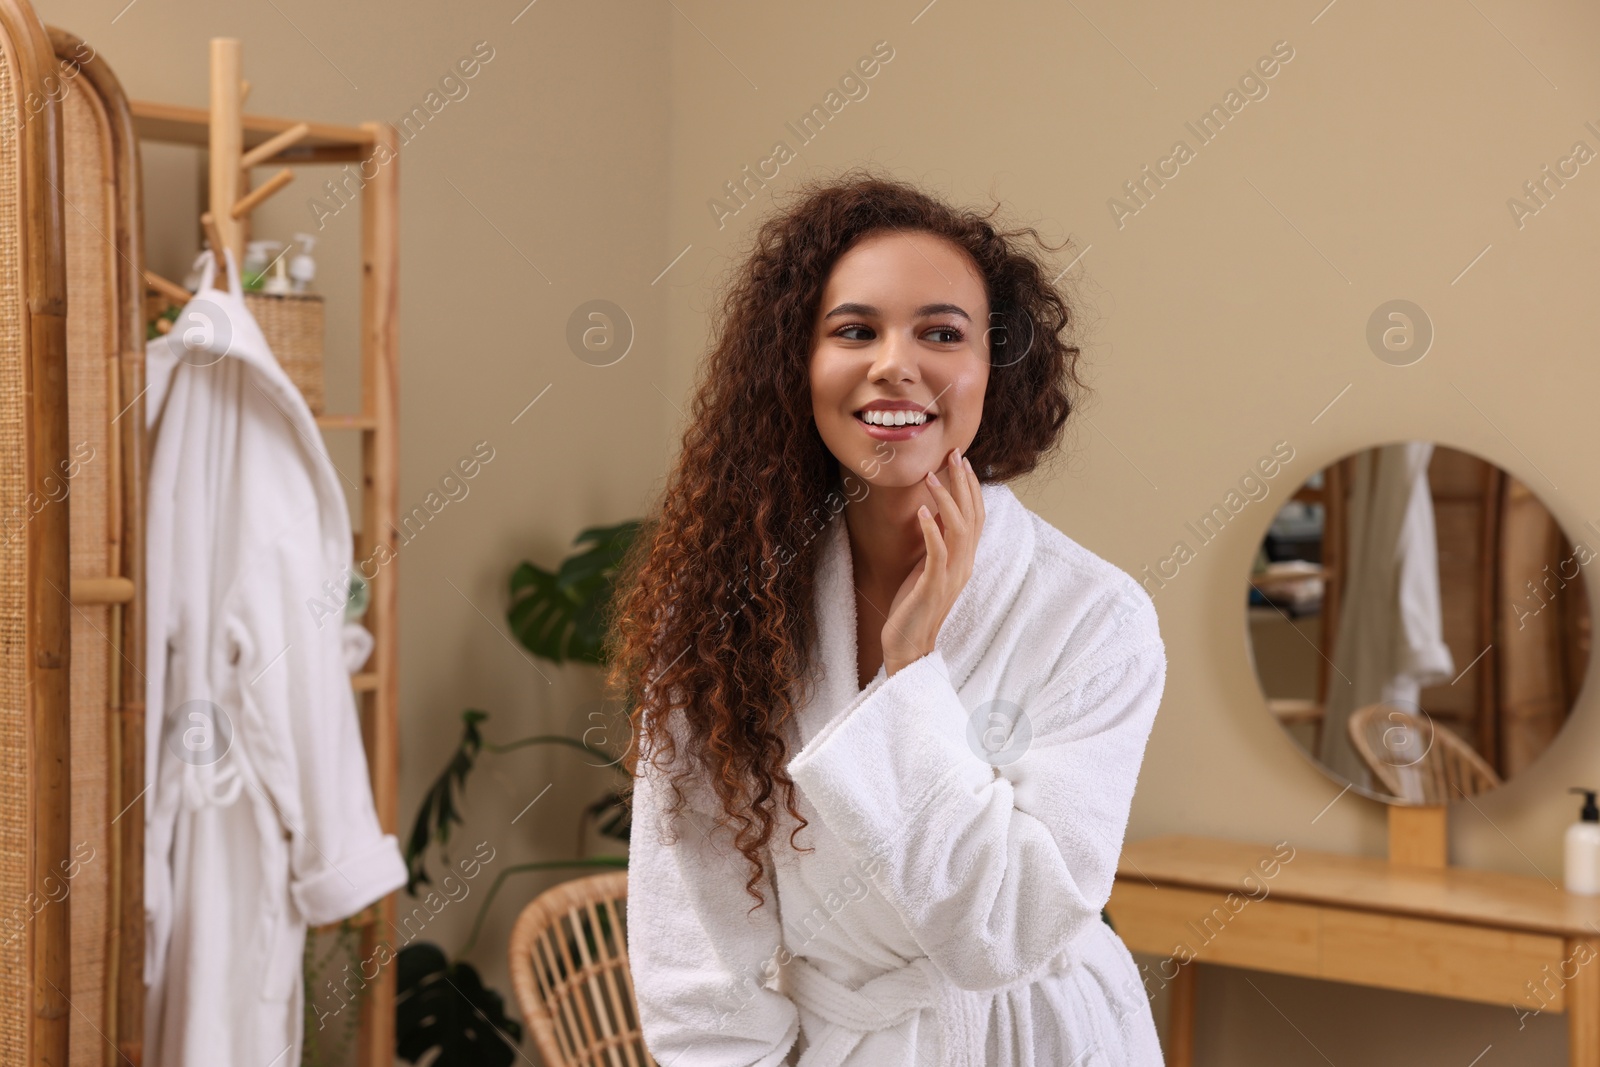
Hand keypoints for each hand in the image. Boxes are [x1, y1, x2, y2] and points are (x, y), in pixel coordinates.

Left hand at [881, 447, 985, 675]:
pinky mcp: (934, 586)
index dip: (971, 486)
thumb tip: (932, 512)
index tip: (961, 460)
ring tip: (931, 476)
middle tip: (954, 454)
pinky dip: (931, 529)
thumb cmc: (914, 605)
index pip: (976, 515)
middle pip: (972, 516)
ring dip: (946, 499)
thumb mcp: (927, 567)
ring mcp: (951, 576)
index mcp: (965, 559)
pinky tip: (921, 510)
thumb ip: (935, 542)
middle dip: (963, 483)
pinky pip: (937, 552)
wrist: (909, 644)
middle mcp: (965, 565)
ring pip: (958, 529)